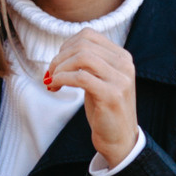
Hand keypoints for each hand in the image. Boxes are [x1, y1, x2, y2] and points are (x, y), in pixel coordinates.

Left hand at [42, 28, 139, 167]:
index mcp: (122, 57)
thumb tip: (62, 52)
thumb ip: (89, 64)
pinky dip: (62, 79)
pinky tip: (55, 87)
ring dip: (60, 67)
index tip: (57, 63)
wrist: (119, 140)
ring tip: (52, 81)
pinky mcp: (111, 95)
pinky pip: (80, 77)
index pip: (89, 35)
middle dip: (60, 57)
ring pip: (82, 57)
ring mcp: (120, 79)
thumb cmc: (105, 110)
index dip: (66, 46)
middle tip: (50, 73)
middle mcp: (124, 65)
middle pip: (83, 44)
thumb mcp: (100, 80)